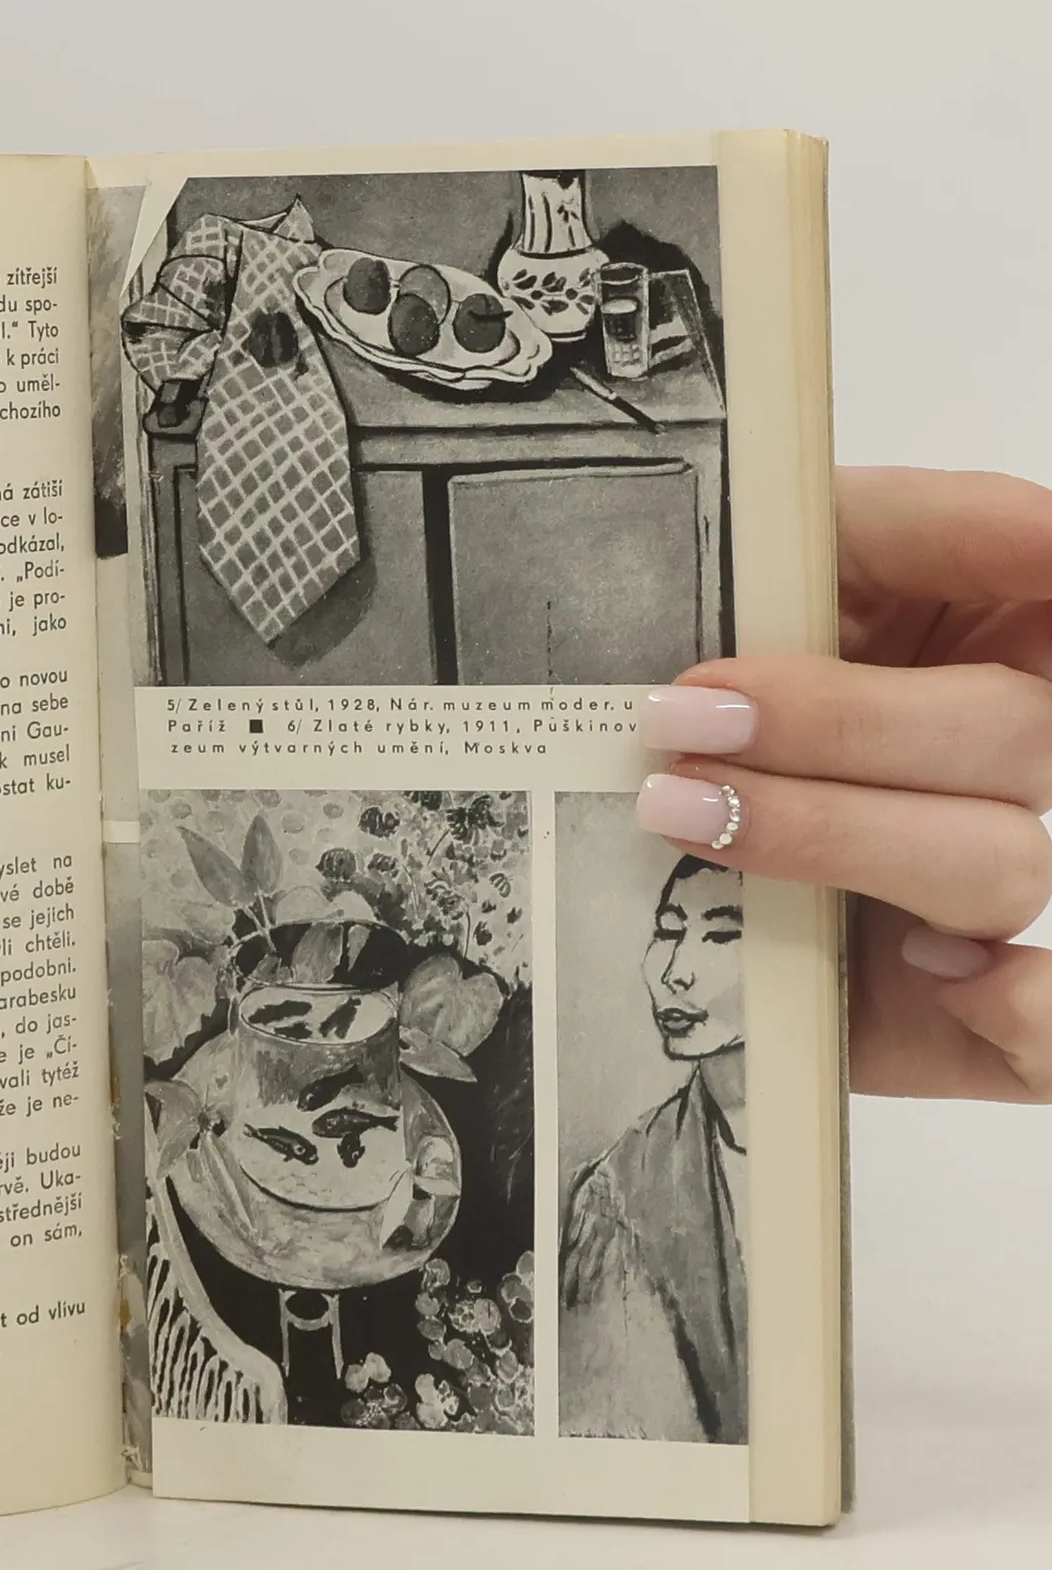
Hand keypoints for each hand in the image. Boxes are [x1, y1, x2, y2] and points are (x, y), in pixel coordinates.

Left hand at [637, 466, 1051, 1099]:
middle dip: (844, 723)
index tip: (1026, 546)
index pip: (1045, 586)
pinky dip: (1024, 1014)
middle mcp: (991, 761)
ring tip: (678, 810)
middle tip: (687, 715)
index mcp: (973, 625)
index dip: (1033, 562)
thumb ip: (879, 529)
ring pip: (997, 865)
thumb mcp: (740, 563)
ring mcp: (969, 886)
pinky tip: (938, 973)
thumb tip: (1039, 529)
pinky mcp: (933, 1013)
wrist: (566, 800)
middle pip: (1016, 736)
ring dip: (835, 836)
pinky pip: (1039, 1041)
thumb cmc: (661, 664)